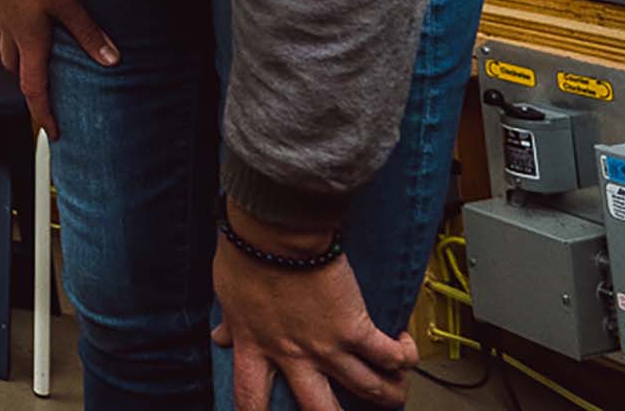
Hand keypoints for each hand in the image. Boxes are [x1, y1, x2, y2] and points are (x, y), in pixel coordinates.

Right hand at [0, 0, 116, 138]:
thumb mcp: (65, 1)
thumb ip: (87, 31)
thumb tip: (110, 59)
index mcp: (29, 44)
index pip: (34, 90)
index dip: (44, 116)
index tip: (53, 133)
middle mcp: (14, 38)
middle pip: (20, 77)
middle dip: (34, 94)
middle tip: (49, 102)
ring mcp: (6, 23)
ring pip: (13, 58)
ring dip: (26, 70)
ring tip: (44, 69)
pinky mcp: (5, 8)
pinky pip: (12, 38)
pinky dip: (23, 46)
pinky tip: (35, 32)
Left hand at [209, 207, 418, 410]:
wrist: (274, 231)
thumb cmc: (246, 254)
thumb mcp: (228, 295)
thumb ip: (231, 324)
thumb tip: (220, 337)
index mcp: (256, 348)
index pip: (250, 399)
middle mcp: (293, 356)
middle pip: (320, 410)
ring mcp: (327, 346)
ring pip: (368, 388)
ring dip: (388, 393)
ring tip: (394, 390)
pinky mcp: (355, 327)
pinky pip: (390, 355)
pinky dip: (404, 356)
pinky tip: (404, 348)